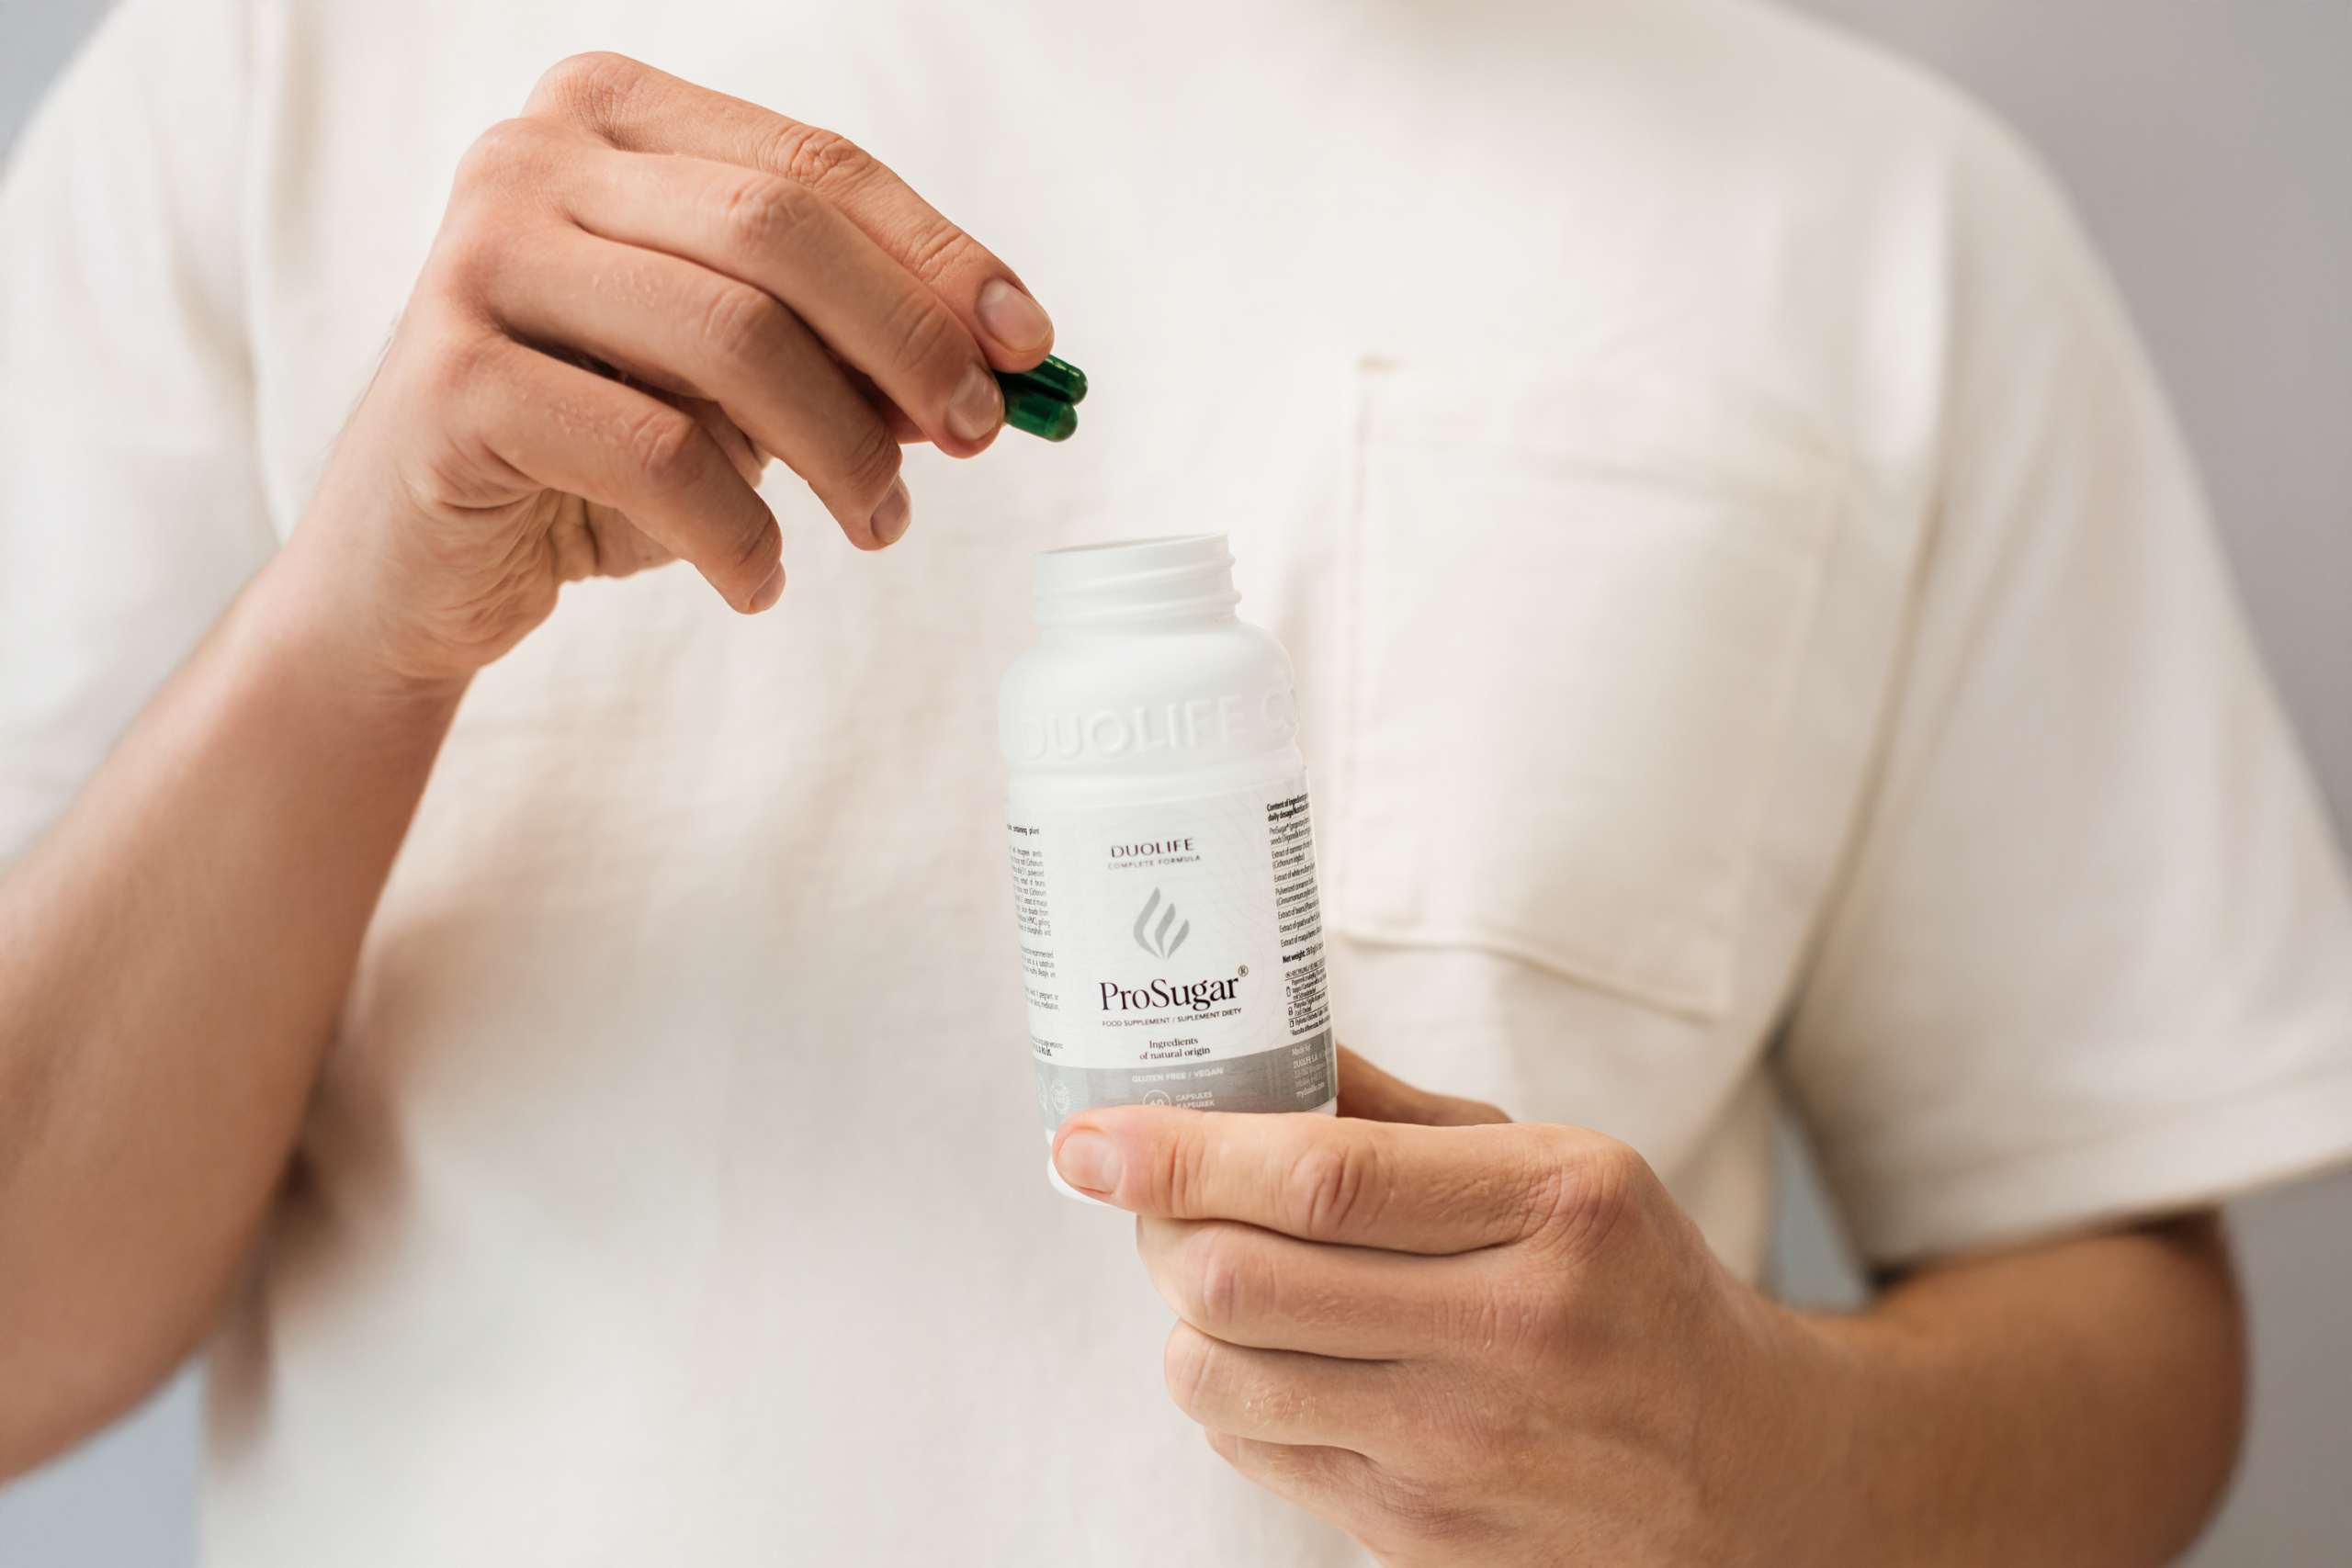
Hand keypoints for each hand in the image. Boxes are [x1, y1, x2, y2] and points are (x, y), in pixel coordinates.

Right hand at [294, 52, 1054, 682]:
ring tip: (877, 523)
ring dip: (841, 448)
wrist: (414, 569)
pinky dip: (738, 532)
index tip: (1032, 347)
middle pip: (782, 232)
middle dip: (907, 344)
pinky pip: (656, 453)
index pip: (817, 168)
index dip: (941, 257)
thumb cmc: (592, 455)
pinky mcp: (451, 381)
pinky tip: (759, 579)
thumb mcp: (736, 384)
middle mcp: (530, 158)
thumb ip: (843, 348)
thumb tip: (998, 365)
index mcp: (612, 117)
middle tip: (975, 440)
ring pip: (730, 336)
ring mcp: (478, 260)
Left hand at [1050, 1048, 1851, 1566]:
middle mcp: (1512, 1332)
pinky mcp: (1419, 1535)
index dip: (1177, 1153)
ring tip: (1228, 1278)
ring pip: (1217, 1376)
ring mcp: (1462, 1452)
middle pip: (1237, 1282)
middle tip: (1156, 1193)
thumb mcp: (1558, 1165)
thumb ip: (1398, 1116)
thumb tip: (1253, 1053)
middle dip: (1159, 1226)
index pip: (1316, 1178)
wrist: (1743, 1468)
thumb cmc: (1630, 1288)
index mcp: (1555, 1208)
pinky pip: (1249, 1449)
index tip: (1089, 1136)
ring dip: (1185, 1316)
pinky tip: (1284, 1356)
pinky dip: (1229, 1389)